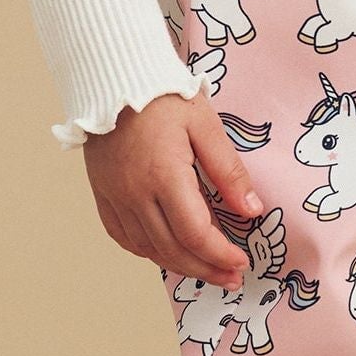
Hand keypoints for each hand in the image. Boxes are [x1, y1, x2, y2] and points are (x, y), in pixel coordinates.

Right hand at [83, 90, 262, 284]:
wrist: (113, 76)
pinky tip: (167, 253)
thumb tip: (252, 210)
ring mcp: (114, 196)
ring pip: (147, 248)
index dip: (220, 255)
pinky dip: (147, 251)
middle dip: (205, 269)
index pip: (194, 233)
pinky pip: (123, 236)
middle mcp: (134, 193)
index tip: (241, 262)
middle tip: (231, 278)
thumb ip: (229, 171)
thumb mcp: (206, 125)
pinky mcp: (103, 193)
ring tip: (206, 270)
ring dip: (179, 265)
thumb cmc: (164, 96)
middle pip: (172, 249)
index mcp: (163, 175)